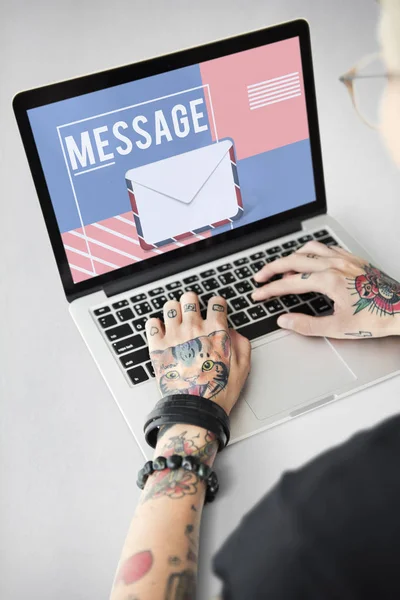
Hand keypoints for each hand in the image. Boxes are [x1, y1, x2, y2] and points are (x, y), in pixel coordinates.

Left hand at [146, 292, 250, 414]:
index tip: (215, 309)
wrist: (195, 408)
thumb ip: (241, 343)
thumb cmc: (218, 390)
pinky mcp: (158, 347)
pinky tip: (162, 332)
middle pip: (190, 298)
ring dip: (174, 311)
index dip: (217, 304)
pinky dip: (156, 324)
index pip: (216, 302)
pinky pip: (151, 323)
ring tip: (177, 321)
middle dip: (192, 302)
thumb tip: (232, 332)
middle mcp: (193, 328)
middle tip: (193, 312)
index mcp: (215, 330)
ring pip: (170, 306)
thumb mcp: (243, 367)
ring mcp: (174, 336)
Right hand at [252, 241, 399, 338]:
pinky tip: (309, 260)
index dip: (269, 290)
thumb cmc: (376, 318)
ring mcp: (344, 259)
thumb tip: (285, 320)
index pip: (289, 283)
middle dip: (272, 268)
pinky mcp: (353, 259)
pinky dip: (310, 252)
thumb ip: (307, 324)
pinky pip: (325, 248)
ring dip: (290, 257)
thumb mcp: (338, 328)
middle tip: (260, 278)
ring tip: (281, 268)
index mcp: (328, 281)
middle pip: (293, 260)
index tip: (258, 294)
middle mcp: (334, 265)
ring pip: (309, 249)